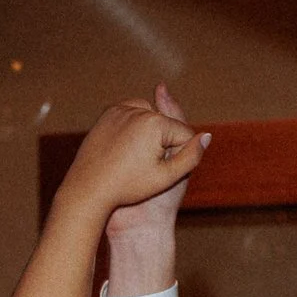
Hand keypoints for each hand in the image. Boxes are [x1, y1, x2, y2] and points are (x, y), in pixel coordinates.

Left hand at [55, 92, 206, 227]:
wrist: (88, 187)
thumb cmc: (128, 186)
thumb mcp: (165, 178)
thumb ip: (191, 157)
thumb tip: (207, 136)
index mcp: (156, 123)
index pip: (183, 134)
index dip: (176, 156)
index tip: (157, 171)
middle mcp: (139, 109)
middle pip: (166, 125)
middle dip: (161, 144)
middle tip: (142, 167)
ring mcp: (121, 108)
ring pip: (150, 119)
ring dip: (149, 134)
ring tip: (134, 159)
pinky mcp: (109, 112)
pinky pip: (131, 116)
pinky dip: (133, 128)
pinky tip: (126, 148)